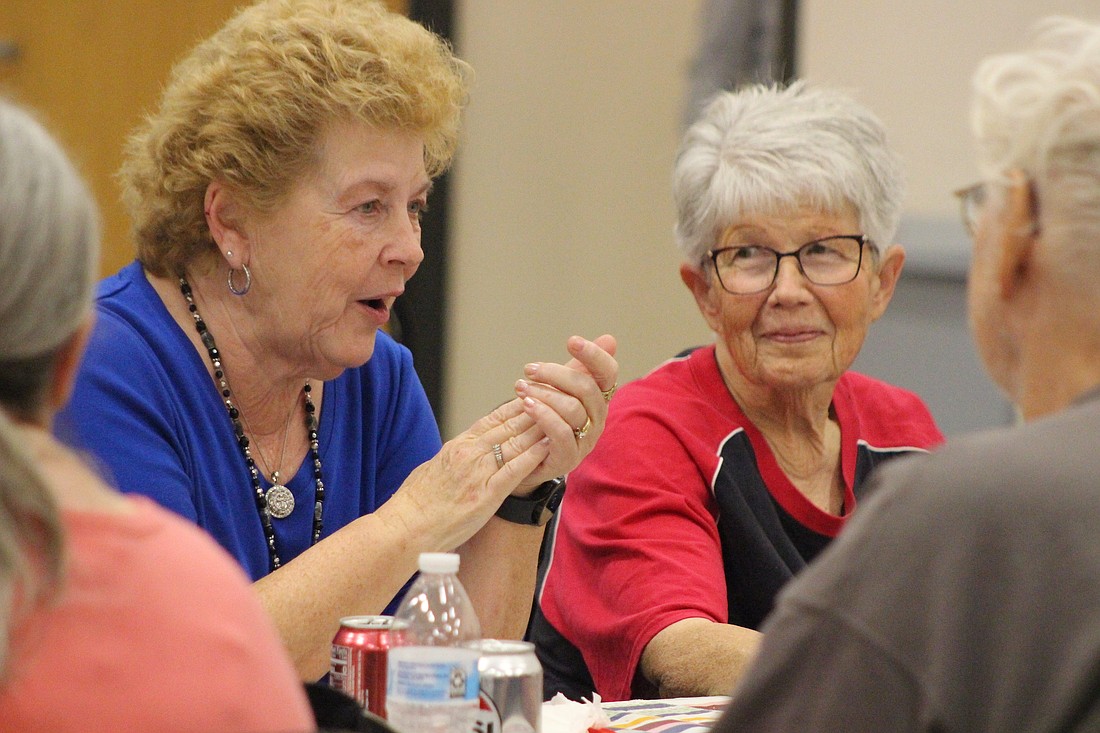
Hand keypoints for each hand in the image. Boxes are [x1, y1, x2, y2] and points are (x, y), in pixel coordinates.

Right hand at [375, 335, 616, 549]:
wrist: (404, 528)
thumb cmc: (415, 504)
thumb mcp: (434, 470)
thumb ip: (453, 458)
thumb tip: (462, 451)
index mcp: (458, 446)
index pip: (493, 418)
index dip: (517, 405)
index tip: (536, 395)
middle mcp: (469, 453)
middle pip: (509, 425)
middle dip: (537, 411)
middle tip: (559, 398)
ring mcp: (477, 473)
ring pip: (515, 443)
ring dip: (541, 428)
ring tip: (563, 417)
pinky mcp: (485, 495)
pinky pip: (514, 471)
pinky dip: (533, 457)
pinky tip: (549, 447)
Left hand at [499, 334, 618, 491]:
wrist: (522, 460)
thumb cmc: (542, 421)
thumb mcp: (559, 390)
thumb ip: (579, 368)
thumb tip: (610, 339)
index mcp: (598, 399)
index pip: (608, 373)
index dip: (594, 355)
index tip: (571, 341)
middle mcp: (597, 419)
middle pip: (587, 388)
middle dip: (555, 373)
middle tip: (530, 369)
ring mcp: (585, 441)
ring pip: (572, 408)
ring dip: (543, 393)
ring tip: (521, 388)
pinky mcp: (569, 458)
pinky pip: (561, 432)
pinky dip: (543, 415)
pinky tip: (526, 405)